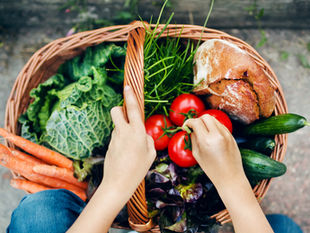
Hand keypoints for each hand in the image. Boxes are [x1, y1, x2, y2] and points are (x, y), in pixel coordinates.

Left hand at [101, 85, 155, 194]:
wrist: (118, 183)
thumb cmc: (138, 169)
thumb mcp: (150, 154)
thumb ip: (148, 140)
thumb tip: (143, 134)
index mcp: (137, 132)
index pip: (133, 109)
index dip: (130, 96)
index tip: (127, 86)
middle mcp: (123, 132)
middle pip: (117, 111)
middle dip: (120, 110)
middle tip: (126, 117)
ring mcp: (114, 138)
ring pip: (118, 126)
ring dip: (123, 130)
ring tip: (130, 149)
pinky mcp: (109, 144)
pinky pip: (117, 137)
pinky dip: (121, 141)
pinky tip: (125, 155)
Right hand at [184, 115, 273, 232]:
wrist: (230, 177)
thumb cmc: (211, 169)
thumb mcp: (197, 154)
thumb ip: (193, 139)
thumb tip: (190, 128)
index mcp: (206, 140)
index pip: (195, 122)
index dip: (188, 122)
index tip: (185, 127)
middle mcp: (217, 135)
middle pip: (205, 117)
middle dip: (198, 120)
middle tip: (194, 128)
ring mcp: (226, 134)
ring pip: (214, 119)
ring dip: (206, 123)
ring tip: (203, 132)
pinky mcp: (231, 136)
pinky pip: (221, 125)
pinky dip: (214, 127)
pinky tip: (211, 136)